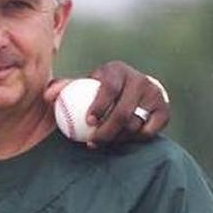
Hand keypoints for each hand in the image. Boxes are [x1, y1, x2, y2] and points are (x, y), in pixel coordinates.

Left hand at [44, 61, 169, 145]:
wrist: (130, 91)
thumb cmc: (95, 90)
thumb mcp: (79, 86)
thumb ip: (61, 89)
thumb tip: (47, 96)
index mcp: (116, 70)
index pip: (108, 88)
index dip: (98, 106)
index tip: (88, 122)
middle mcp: (139, 79)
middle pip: (123, 112)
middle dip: (106, 131)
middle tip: (92, 141)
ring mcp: (154, 94)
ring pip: (135, 124)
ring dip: (117, 138)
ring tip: (101, 142)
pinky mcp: (164, 110)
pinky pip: (149, 131)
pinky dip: (134, 139)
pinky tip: (120, 141)